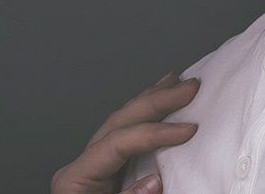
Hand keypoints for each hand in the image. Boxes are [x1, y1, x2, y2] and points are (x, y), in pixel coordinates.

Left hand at [51, 73, 199, 193]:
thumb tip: (154, 179)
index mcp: (74, 182)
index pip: (118, 143)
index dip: (155, 132)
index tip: (190, 129)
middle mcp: (79, 168)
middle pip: (117, 122)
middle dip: (156, 102)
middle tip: (190, 87)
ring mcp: (89, 169)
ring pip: (119, 123)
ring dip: (150, 101)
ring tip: (176, 82)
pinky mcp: (102, 175)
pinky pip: (124, 138)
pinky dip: (144, 119)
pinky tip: (158, 104)